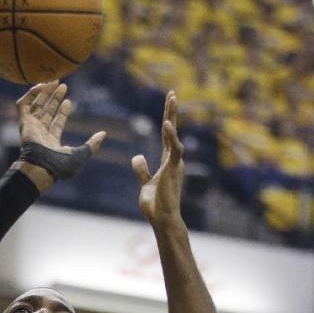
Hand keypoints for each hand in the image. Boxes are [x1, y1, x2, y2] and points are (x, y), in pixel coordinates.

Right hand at [15, 80, 104, 185]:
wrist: (42, 167)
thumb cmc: (61, 165)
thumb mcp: (81, 155)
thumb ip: (92, 144)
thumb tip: (103, 134)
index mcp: (51, 142)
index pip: (56, 122)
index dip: (63, 112)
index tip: (69, 101)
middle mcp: (40, 133)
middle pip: (46, 111)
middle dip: (54, 98)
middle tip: (62, 85)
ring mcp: (31, 127)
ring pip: (36, 105)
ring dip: (44, 92)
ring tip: (54, 80)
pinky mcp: (24, 122)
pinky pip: (22, 105)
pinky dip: (30, 94)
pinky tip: (41, 86)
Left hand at [131, 91, 184, 226]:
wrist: (162, 219)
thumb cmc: (155, 205)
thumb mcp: (145, 184)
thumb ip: (142, 170)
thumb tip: (138, 156)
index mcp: (167, 162)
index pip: (166, 137)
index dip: (167, 120)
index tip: (168, 105)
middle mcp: (173, 160)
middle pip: (171, 131)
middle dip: (171, 111)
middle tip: (172, 93)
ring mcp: (174, 163)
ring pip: (173, 135)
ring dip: (172, 116)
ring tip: (172, 98)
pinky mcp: (173, 168)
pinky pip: (173, 148)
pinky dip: (171, 135)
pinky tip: (167, 123)